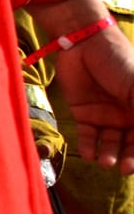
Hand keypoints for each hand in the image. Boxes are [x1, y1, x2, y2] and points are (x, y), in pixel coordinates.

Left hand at [51, 22, 133, 174]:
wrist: (84, 44)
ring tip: (105, 162)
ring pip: (110, 143)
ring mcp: (106, 116)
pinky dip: (89, 146)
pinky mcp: (84, 114)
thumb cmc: (119, 62)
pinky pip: (88, 136)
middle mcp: (127, 116)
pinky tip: (90, 154)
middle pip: (131, 145)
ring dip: (109, 155)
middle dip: (129, 158)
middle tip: (124, 169)